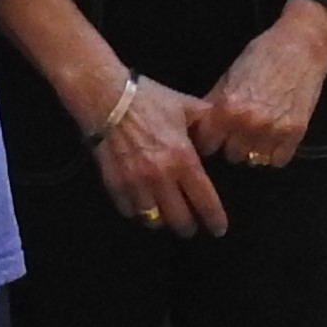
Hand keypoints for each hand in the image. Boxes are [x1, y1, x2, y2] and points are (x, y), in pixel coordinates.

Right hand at [90, 76, 228, 238]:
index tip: (218, 228)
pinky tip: (142, 206)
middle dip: (188, 226)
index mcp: (183, 159)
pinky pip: (130, 211)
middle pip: (179, 219)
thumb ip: (207, 122)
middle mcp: (161, 177)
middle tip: (191, 226)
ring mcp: (136, 183)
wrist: (108, 97)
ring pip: (153, 220)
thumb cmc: (150, 99)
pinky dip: (138, 212)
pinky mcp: (115, 184)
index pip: (205, 200)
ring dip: (162, 221)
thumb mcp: (186, 105)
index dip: (214, 218)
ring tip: (166, 217)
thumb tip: (219, 138)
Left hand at [193, 3, 326, 170]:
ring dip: (253, 149)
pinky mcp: (295, 135)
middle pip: (230, 154)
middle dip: (232, 143)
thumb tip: (198, 127)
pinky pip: (277, 160)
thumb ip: (213, 104)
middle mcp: (248, 124)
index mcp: (227, 108)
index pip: (207, 144)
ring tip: (257, 132)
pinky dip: (274, 152)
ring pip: (253, 160)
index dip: (209, 139)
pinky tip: (274, 135)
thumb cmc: (261, 56)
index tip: (214, 135)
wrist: (302, 47)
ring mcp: (273, 132)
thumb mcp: (228, 76)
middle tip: (239, 129)